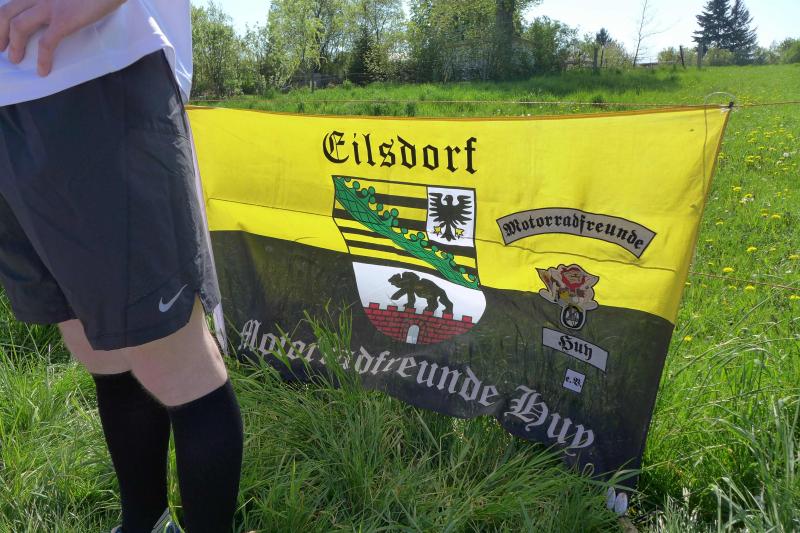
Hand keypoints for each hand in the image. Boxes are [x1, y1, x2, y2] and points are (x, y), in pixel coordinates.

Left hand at [0, 0, 125, 75]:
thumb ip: (60, 1)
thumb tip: (56, 15)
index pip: (12, 3)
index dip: (2, 19)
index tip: (2, 32)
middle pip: (7, 13)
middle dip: (0, 32)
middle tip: (1, 48)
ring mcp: (51, 6)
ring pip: (19, 26)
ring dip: (14, 45)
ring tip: (15, 59)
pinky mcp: (65, 20)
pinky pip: (47, 42)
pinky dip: (43, 59)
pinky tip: (43, 70)